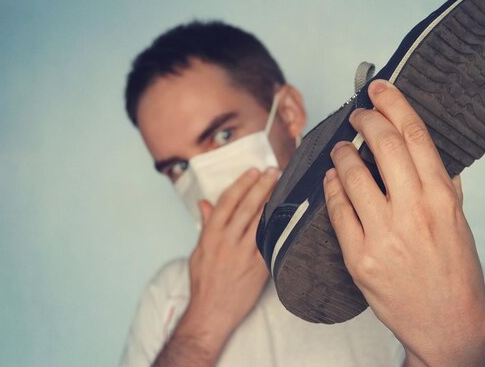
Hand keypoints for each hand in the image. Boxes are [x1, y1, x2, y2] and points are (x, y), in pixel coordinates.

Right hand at [162, 167, 277, 365]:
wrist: (212, 313)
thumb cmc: (204, 283)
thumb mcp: (198, 251)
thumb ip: (205, 225)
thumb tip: (205, 203)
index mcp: (211, 235)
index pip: (228, 202)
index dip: (242, 183)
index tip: (252, 171)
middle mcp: (228, 241)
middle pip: (247, 206)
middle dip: (261, 185)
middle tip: (273, 171)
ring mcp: (244, 254)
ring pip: (261, 221)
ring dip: (272, 201)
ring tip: (282, 186)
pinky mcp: (259, 267)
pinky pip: (270, 241)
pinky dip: (278, 226)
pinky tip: (286, 214)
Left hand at [323, 80, 484, 366]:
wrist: (446, 324)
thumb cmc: (455, 272)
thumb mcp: (458, 223)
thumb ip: (442, 186)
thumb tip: (424, 152)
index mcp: (441, 198)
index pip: (415, 136)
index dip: (394, 104)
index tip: (379, 88)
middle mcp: (413, 211)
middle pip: (382, 146)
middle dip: (365, 120)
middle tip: (357, 115)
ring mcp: (383, 235)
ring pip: (351, 175)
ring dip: (342, 154)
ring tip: (341, 149)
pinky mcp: (359, 257)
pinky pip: (337, 210)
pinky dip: (331, 188)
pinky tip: (331, 180)